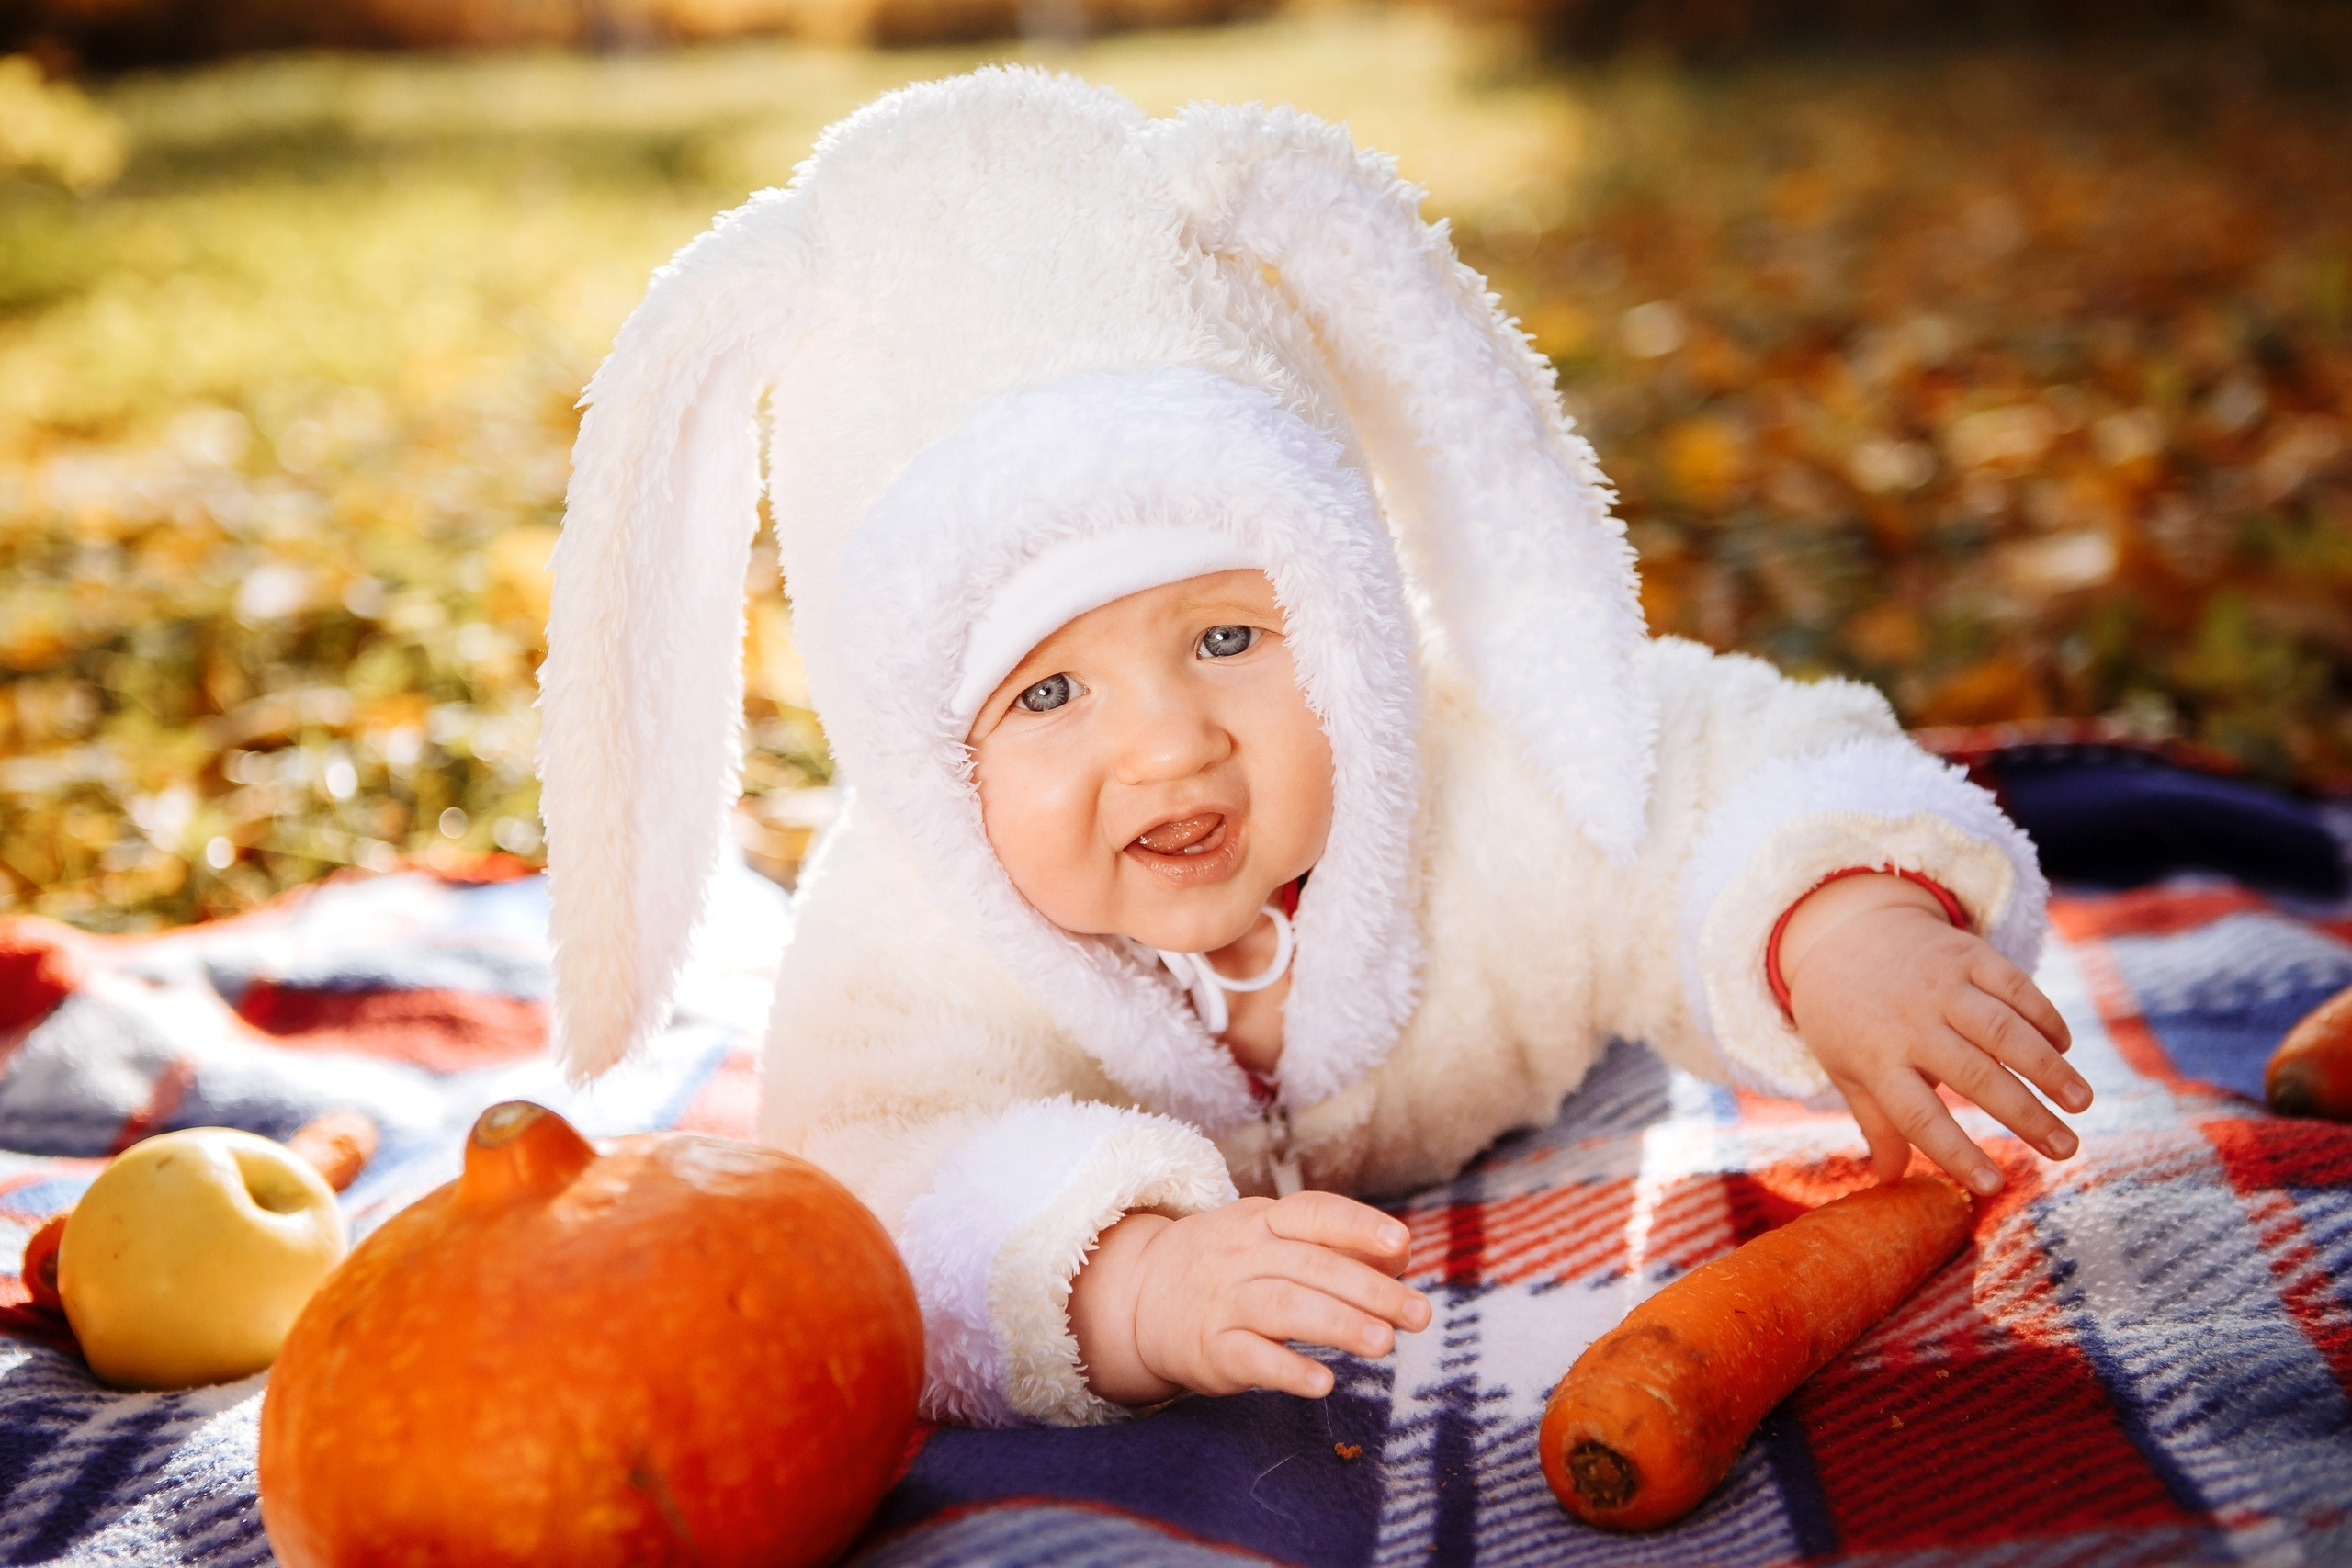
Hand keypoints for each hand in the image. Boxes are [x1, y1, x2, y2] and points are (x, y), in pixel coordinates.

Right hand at [1067, 1192, 1432, 1405]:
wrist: (1141, 1294)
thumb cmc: (1231, 1266)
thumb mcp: (1272, 1239)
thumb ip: (1335, 1246)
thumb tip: (1401, 1257)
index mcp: (1264, 1220)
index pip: (1315, 1214)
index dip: (1359, 1226)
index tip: (1403, 1245)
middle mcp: (1243, 1255)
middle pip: (1312, 1266)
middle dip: (1371, 1291)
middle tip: (1419, 1316)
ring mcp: (1223, 1301)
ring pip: (1284, 1307)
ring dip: (1339, 1324)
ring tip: (1385, 1344)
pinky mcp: (1210, 1349)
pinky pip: (1250, 1357)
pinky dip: (1288, 1368)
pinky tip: (1323, 1383)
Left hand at [1781, 873, 2092, 1196]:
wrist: (1841, 931)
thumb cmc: (1847, 1017)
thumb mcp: (1847, 1069)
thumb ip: (1877, 1123)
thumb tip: (1889, 1182)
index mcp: (1877, 1059)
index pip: (1918, 1115)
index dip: (1956, 1151)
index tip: (1994, 1186)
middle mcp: (1910, 1022)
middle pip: (1974, 1074)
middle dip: (2025, 1114)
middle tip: (2066, 1149)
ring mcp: (1940, 984)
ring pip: (2002, 1029)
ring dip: (2047, 1066)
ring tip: (2081, 1103)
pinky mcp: (1966, 953)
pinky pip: (2013, 984)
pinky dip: (2043, 1015)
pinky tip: (2064, 1046)